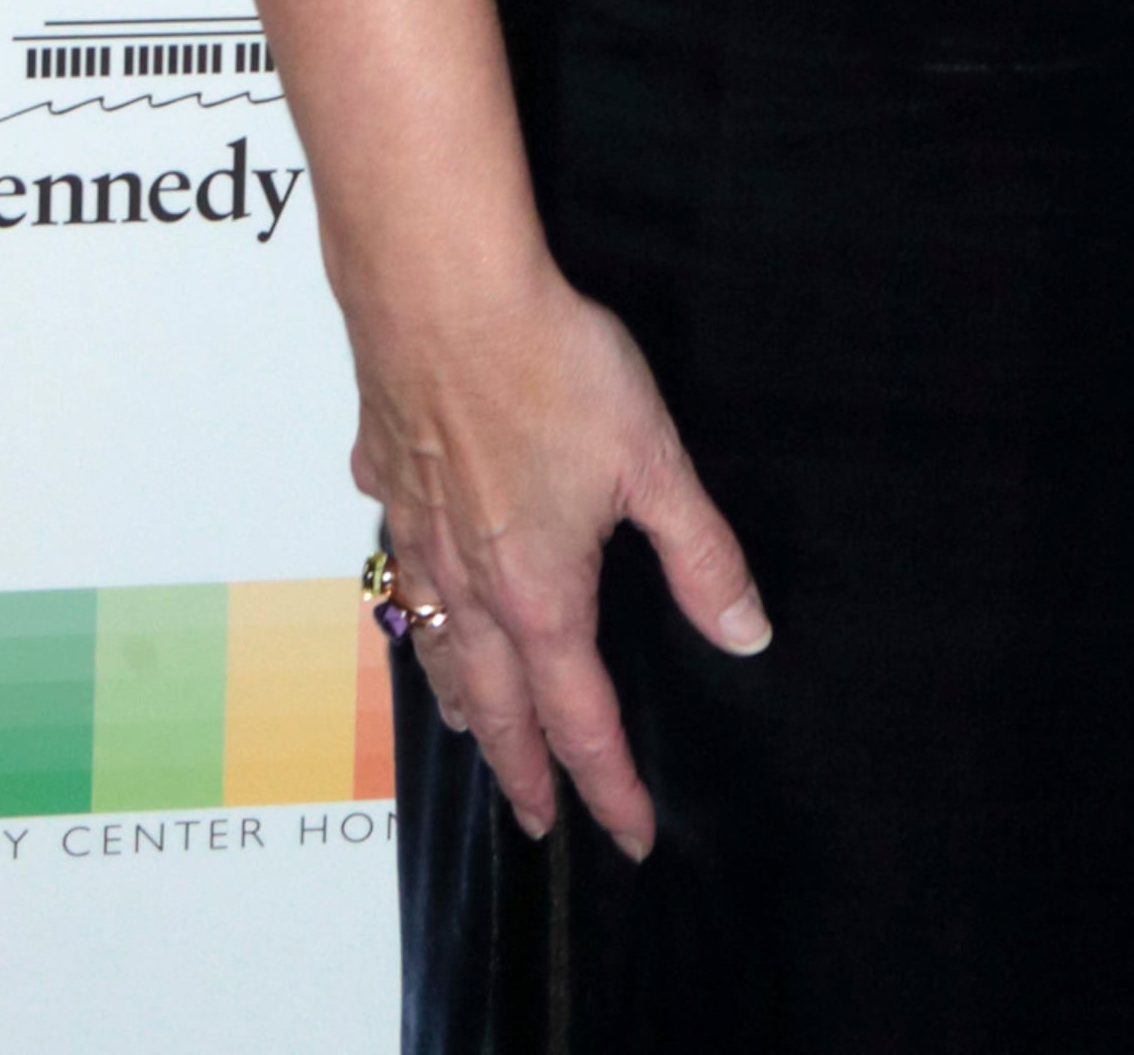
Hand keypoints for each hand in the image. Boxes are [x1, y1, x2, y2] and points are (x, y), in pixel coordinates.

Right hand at [353, 263, 768, 859]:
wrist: (443, 298)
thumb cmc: (551, 368)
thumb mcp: (654, 462)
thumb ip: (700, 555)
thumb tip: (745, 635)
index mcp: (542, 594)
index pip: (583, 720)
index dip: (609, 785)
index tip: (630, 835)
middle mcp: (471, 587)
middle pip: (498, 710)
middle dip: (525, 773)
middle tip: (540, 822)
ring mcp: (419, 541)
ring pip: (438, 653)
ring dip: (464, 709)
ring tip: (478, 737)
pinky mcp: (388, 488)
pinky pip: (401, 577)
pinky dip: (416, 617)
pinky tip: (421, 599)